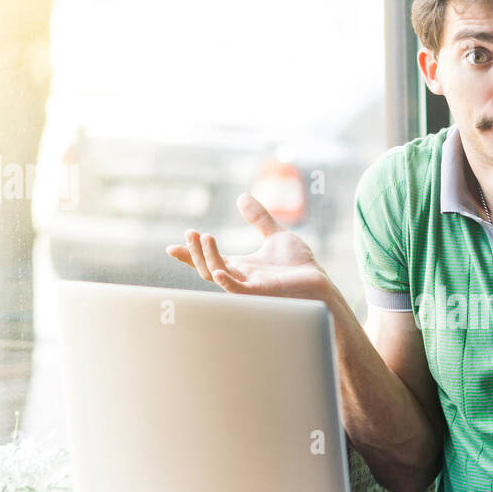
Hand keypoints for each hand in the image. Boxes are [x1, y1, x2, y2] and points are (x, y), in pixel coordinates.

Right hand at [165, 193, 329, 299]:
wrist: (320, 284)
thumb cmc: (300, 266)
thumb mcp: (276, 235)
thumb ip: (259, 219)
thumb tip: (241, 197)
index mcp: (240, 268)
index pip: (209, 260)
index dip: (190, 254)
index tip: (172, 246)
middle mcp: (240, 279)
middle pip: (206, 268)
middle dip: (194, 253)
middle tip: (189, 234)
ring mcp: (249, 288)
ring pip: (217, 276)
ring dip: (207, 258)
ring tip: (204, 236)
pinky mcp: (262, 293)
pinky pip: (238, 290)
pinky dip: (226, 281)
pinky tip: (218, 270)